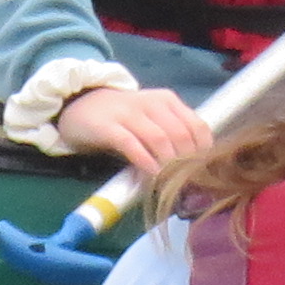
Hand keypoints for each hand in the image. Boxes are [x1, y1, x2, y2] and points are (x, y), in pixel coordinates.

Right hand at [57, 83, 211, 177]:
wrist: (81, 106)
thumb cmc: (124, 119)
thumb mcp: (152, 119)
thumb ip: (173, 135)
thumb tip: (196, 167)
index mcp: (167, 101)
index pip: (197, 126)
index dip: (203, 152)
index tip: (201, 172)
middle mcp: (151, 103)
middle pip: (181, 134)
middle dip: (187, 162)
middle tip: (187, 183)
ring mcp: (128, 113)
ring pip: (159, 139)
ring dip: (168, 164)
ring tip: (170, 183)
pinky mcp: (107, 126)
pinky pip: (131, 144)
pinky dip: (145, 161)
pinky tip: (151, 175)